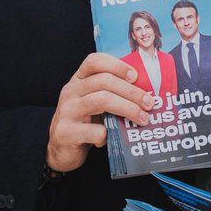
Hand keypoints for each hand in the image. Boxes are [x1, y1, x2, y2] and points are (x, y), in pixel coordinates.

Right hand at [45, 52, 155, 172]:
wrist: (61, 149)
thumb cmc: (85, 122)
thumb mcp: (95, 102)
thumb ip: (112, 93)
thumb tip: (146, 92)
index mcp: (78, 80)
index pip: (95, 61)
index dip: (117, 65)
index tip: (136, 76)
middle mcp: (70, 91)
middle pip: (104, 81)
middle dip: (131, 91)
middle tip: (149, 103)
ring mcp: (66, 111)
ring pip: (101, 100)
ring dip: (127, 109)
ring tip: (142, 119)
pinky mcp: (66, 132)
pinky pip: (93, 131)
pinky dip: (106, 135)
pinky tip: (109, 138)